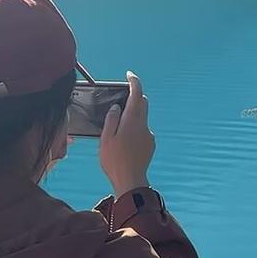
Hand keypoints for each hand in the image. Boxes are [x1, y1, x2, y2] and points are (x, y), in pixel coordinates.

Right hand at [99, 70, 155, 198]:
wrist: (131, 182)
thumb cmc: (115, 160)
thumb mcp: (106, 138)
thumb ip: (111, 119)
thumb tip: (116, 106)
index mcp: (132, 120)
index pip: (137, 93)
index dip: (134, 81)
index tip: (129, 75)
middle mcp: (144, 125)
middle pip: (142, 103)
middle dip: (134, 97)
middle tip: (121, 99)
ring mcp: (148, 135)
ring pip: (142, 117)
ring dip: (133, 115)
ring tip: (118, 126)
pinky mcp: (150, 145)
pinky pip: (143, 130)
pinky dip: (135, 128)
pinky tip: (124, 141)